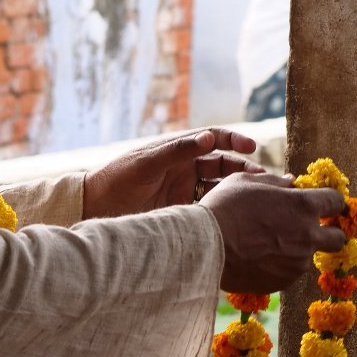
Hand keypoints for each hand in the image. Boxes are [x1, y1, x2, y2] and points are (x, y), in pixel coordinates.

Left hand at [83, 128, 261, 218]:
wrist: (94, 209)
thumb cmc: (116, 179)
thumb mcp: (146, 163)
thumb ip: (177, 151)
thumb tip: (209, 138)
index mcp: (177, 150)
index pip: (212, 139)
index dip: (234, 140)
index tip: (252, 147)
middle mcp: (184, 169)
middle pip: (222, 166)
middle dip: (243, 170)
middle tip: (263, 180)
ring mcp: (184, 192)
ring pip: (218, 189)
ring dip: (236, 192)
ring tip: (255, 200)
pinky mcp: (181, 213)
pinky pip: (208, 210)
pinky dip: (223, 212)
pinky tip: (235, 218)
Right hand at [200, 172, 347, 293]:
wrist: (205, 246)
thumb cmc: (224, 207)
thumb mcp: (247, 182)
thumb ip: (275, 182)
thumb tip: (291, 182)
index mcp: (302, 206)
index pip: (336, 202)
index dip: (332, 202)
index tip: (325, 204)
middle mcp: (307, 236)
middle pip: (338, 238)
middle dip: (330, 232)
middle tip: (311, 229)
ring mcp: (297, 263)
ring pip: (309, 256)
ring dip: (298, 249)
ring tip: (269, 244)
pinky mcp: (283, 282)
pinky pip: (290, 272)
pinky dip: (281, 265)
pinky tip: (259, 258)